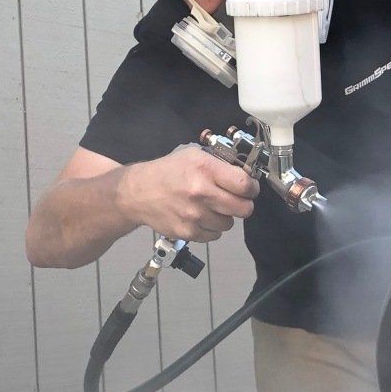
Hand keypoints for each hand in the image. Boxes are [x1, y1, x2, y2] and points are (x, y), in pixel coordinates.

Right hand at [116, 145, 257, 242]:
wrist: (138, 193)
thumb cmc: (168, 172)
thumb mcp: (193, 155)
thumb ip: (220, 164)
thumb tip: (245, 175)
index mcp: (205, 169)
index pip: (245, 184)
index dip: (252, 188)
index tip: (249, 188)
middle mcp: (201, 193)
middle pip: (243, 209)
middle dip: (243, 204)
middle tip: (236, 200)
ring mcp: (194, 215)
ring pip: (229, 224)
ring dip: (224, 216)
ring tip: (211, 207)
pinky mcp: (187, 232)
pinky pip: (214, 235)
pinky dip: (211, 228)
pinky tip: (200, 217)